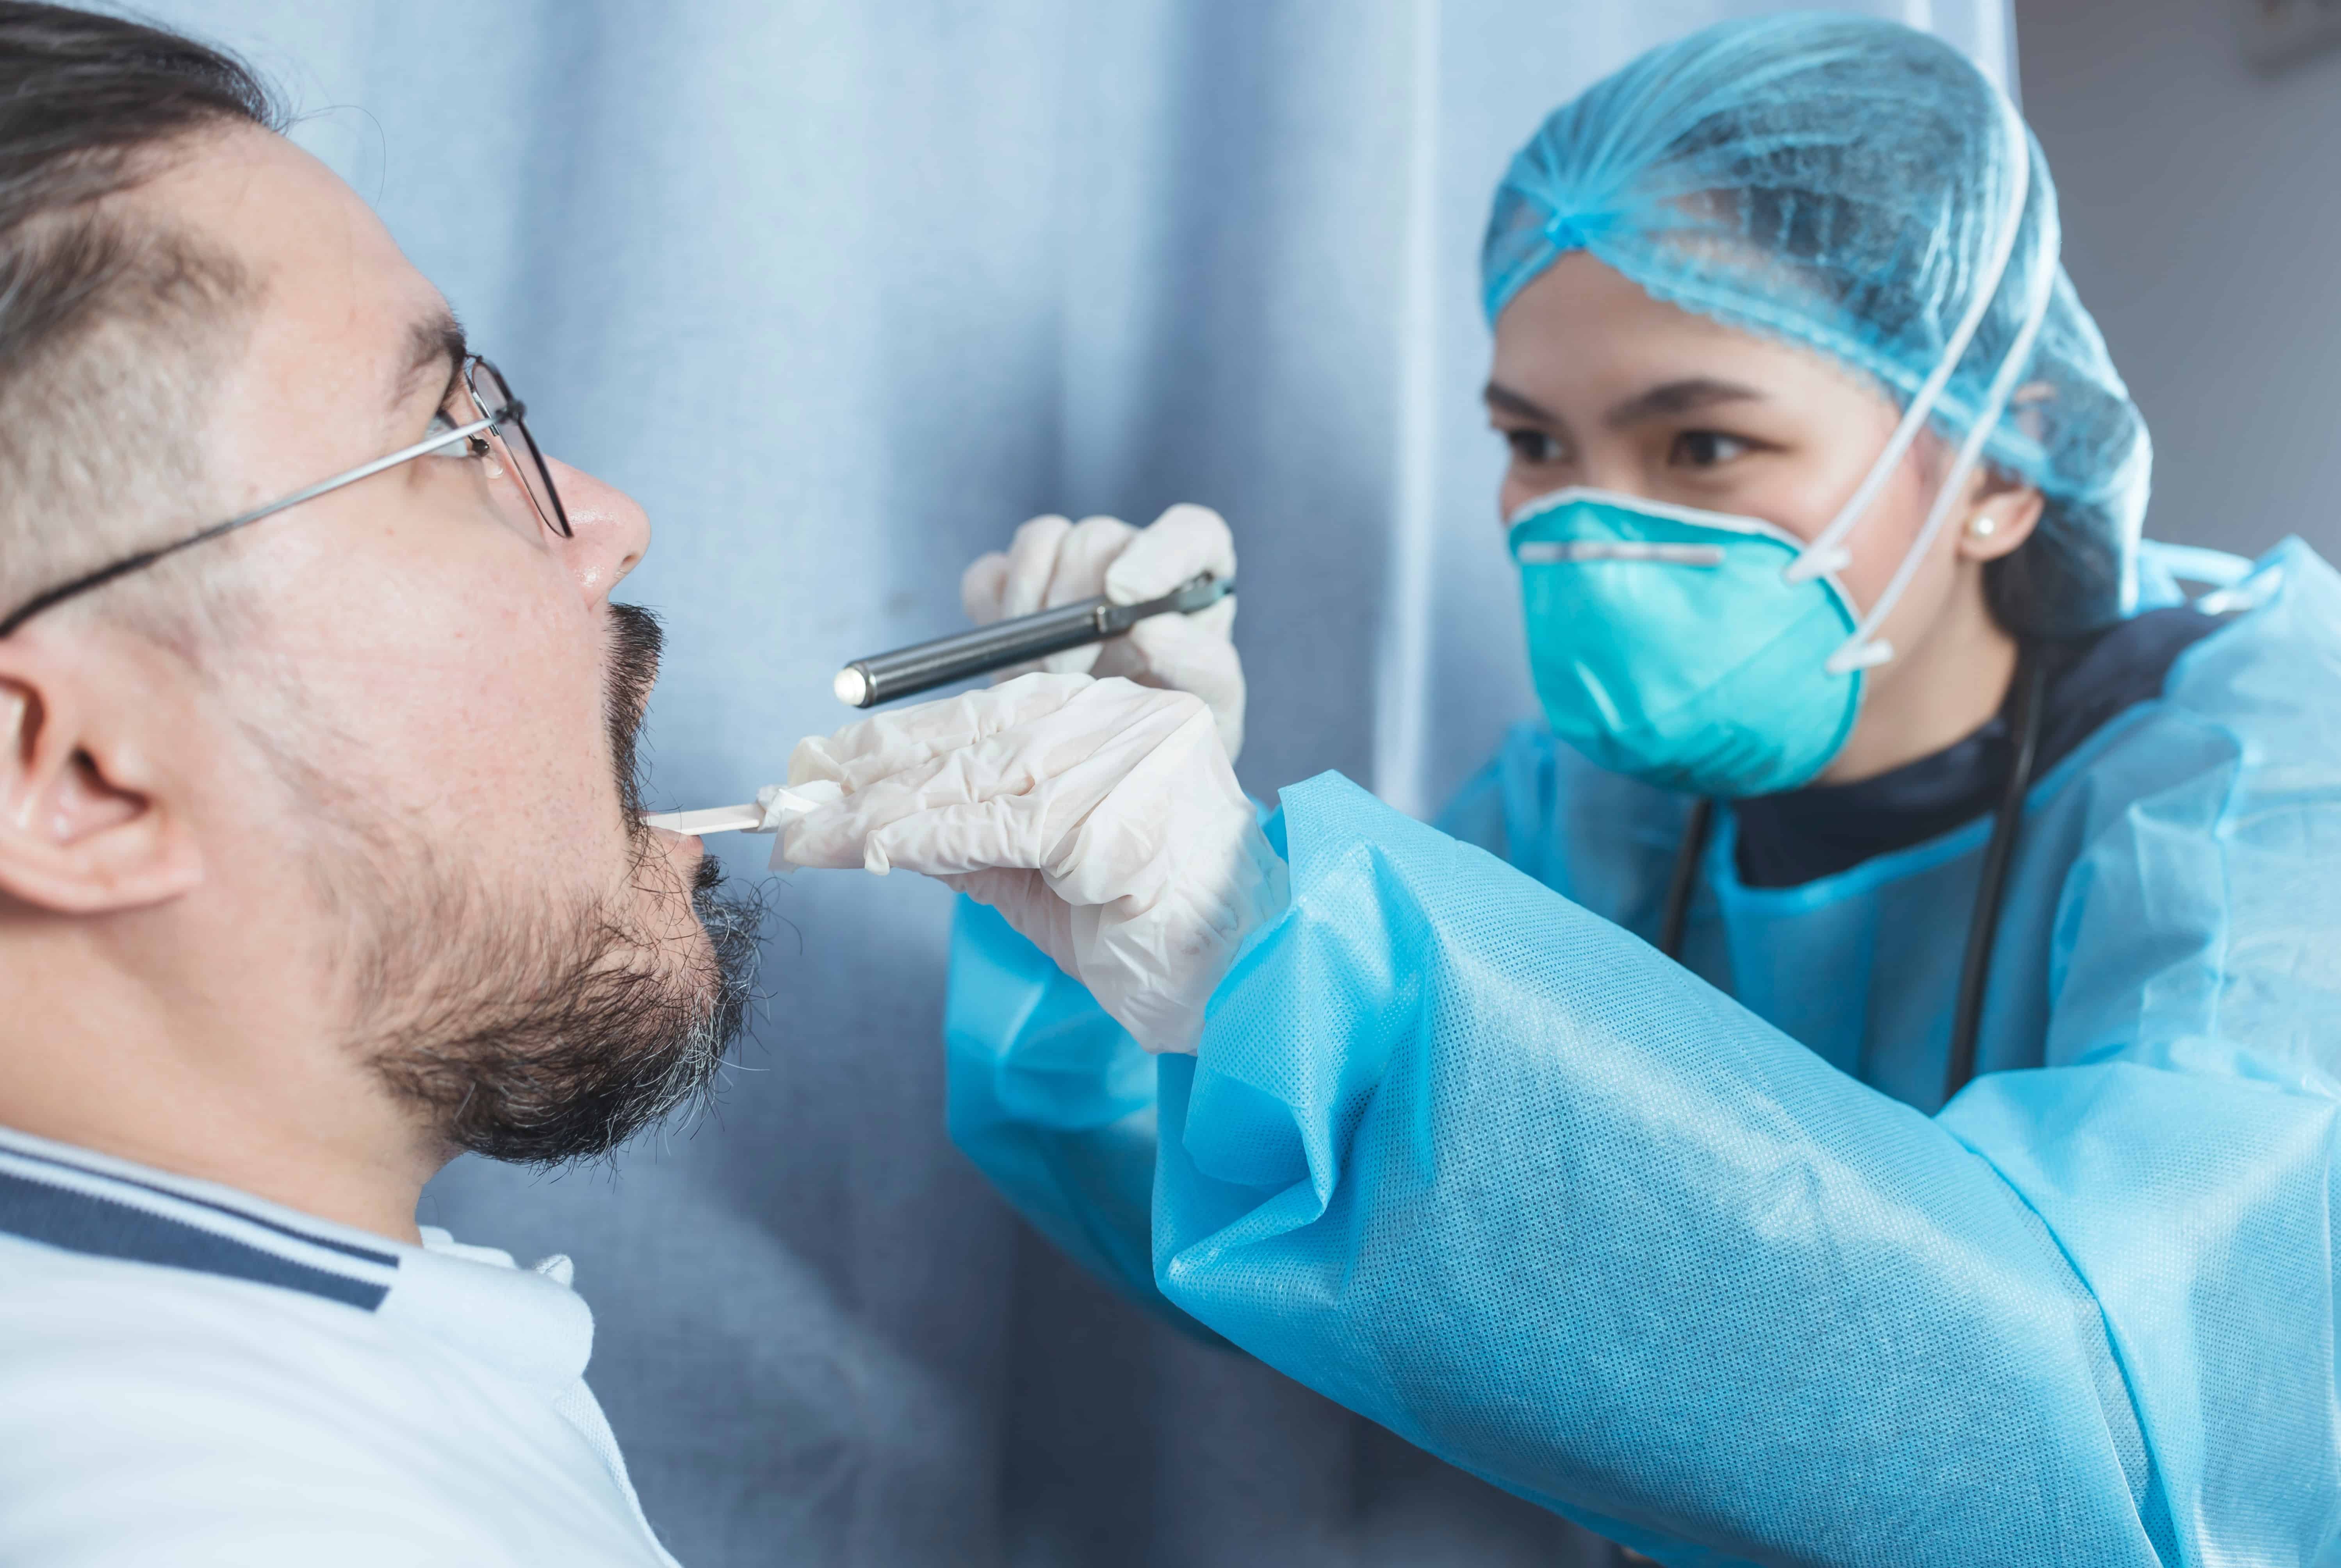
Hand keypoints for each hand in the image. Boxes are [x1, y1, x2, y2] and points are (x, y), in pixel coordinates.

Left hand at [779, 673, 1286, 1053]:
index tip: (815, 764)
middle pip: (967, 738)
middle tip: (786, 799)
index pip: (980, 714)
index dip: (889, 740)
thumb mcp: (1041, 871)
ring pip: (969, 778)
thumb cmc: (1146, 929)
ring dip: (873, 813)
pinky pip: (990, 826)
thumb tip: (869, 823)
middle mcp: (1122, 720)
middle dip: (865, 775)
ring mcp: (1125, 762)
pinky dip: (918, 840)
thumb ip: (970, 835)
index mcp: (1111, 715)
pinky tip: (863, 853)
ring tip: (806, 836)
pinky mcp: (1114, 818)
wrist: (1241, 981)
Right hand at [960, 504, 1244, 761]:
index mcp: (1194, 574)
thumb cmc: (1176, 719)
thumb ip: (1197, 662)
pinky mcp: (1015, 588)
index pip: (1190, 533)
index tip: (1123, 593)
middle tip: (1072, 672)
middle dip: (1074, 606)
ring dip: (1030, 607)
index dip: (1158, 554)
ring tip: (1044, 671)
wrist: (1118, 755)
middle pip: (1095, 538)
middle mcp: (1131, 556)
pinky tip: (1014, 657)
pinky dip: (992, 610)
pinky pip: (989, 574)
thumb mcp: (1210, 703)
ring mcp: (1068, 566)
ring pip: (1040, 541)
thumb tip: (1148, 630)